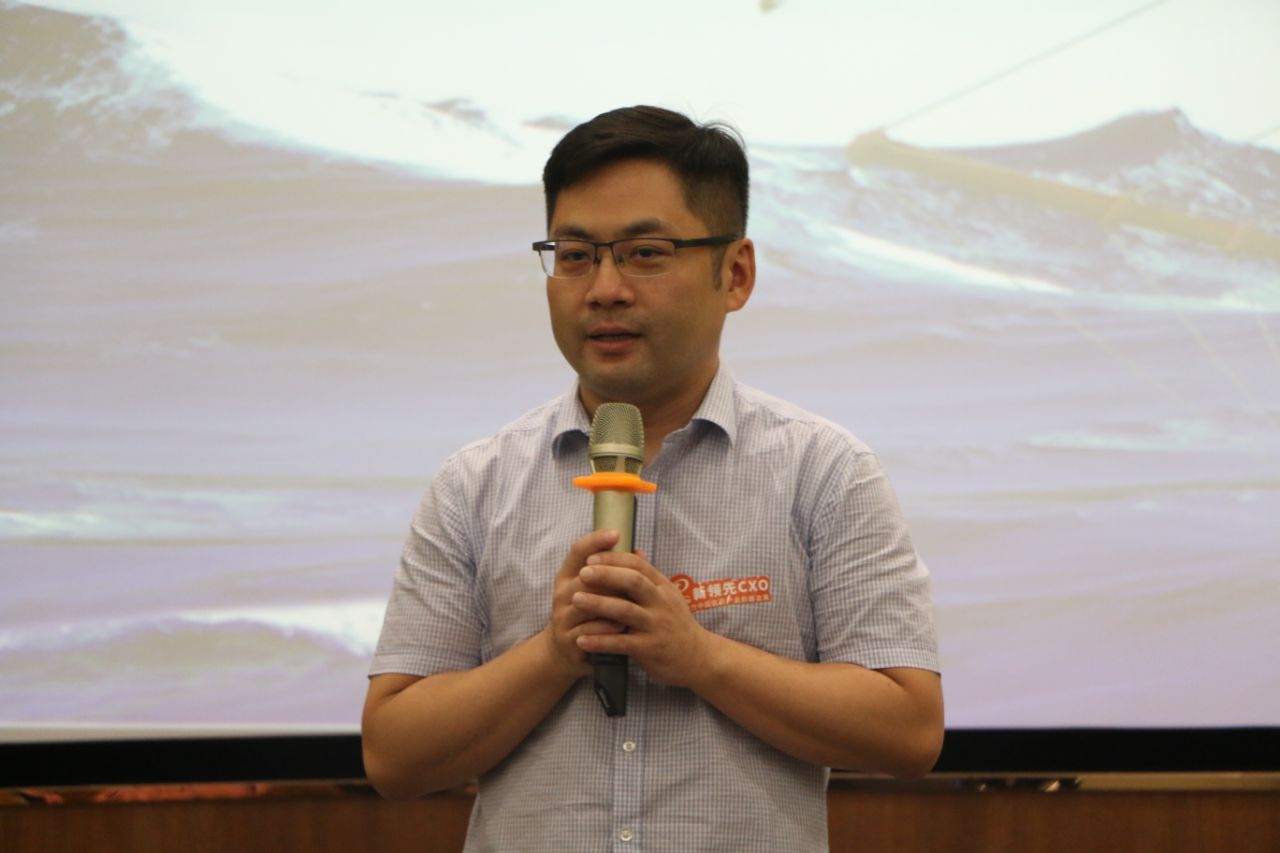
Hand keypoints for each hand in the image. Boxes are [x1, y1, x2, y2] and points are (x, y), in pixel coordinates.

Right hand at [544, 529, 628, 678]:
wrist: (567, 651)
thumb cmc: (589, 614)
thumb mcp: (597, 590)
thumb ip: (614, 570)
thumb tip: (639, 551)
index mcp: (567, 576)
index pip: (578, 551)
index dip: (595, 540)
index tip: (616, 533)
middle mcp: (561, 594)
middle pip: (586, 577)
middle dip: (612, 577)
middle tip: (636, 577)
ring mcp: (562, 617)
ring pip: (589, 604)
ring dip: (613, 603)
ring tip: (633, 604)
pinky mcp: (568, 640)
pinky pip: (592, 631)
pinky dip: (609, 628)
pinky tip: (623, 627)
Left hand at [571, 550, 712, 686]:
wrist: (698, 658)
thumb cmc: (676, 625)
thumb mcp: (669, 596)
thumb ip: (649, 575)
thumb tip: (634, 550)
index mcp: (663, 587)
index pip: (638, 565)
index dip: (614, 559)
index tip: (591, 557)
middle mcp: (661, 603)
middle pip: (633, 582)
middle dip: (606, 575)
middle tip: (583, 573)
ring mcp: (656, 626)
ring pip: (625, 611)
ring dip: (598, 604)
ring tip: (575, 600)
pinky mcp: (650, 649)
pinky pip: (622, 643)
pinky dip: (600, 641)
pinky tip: (581, 640)